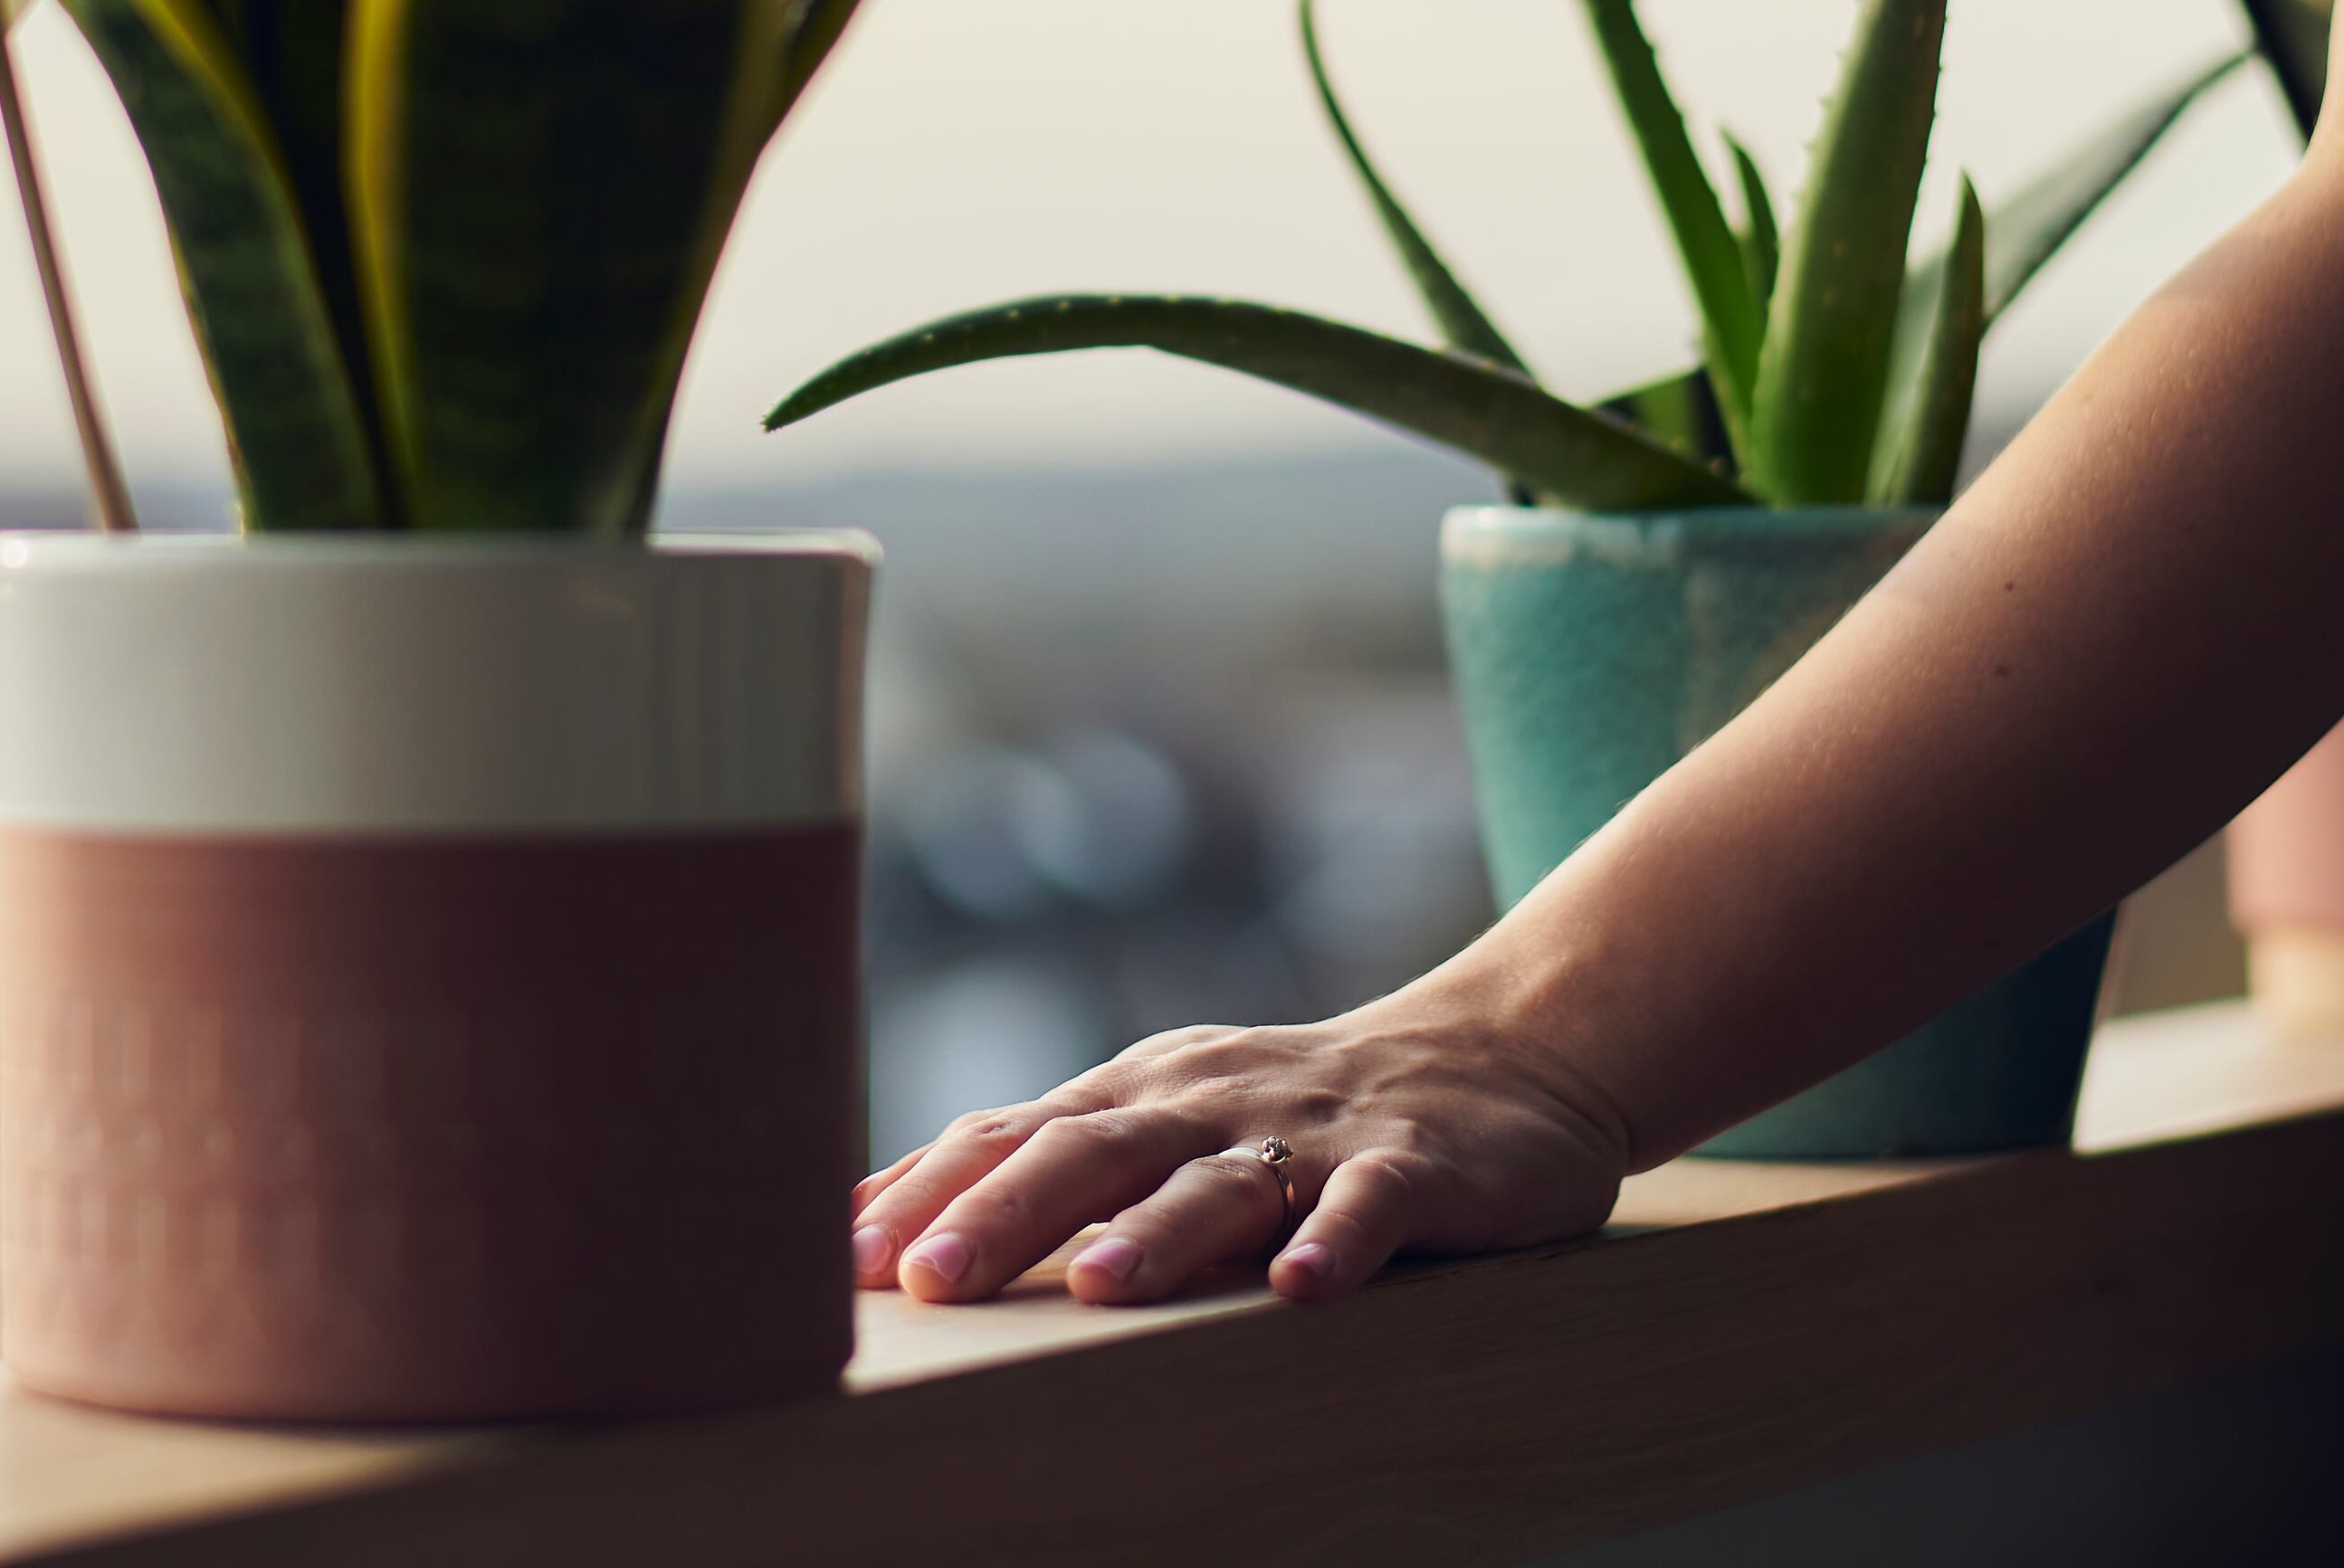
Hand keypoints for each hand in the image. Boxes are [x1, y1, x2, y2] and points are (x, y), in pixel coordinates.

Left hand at [848, 983, 1637, 1307]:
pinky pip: (1375, 1207)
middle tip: (923, 1282)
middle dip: (1001, 1215)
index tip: (841, 1265)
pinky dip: (1339, 1244)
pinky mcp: (1418, 1166)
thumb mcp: (1160, 1121)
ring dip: (1160, 1232)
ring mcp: (1315, 1131)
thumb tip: (870, 1224)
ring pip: (1224, 1180)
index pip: (1011, 1135)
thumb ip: (1039, 1163)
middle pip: (1090, 1150)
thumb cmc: (1290, 1111)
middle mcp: (1209, 1100)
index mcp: (1137, 1094)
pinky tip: (1303, 1291)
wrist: (1501, 1053)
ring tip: (1099, 1289)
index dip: (925, 1195)